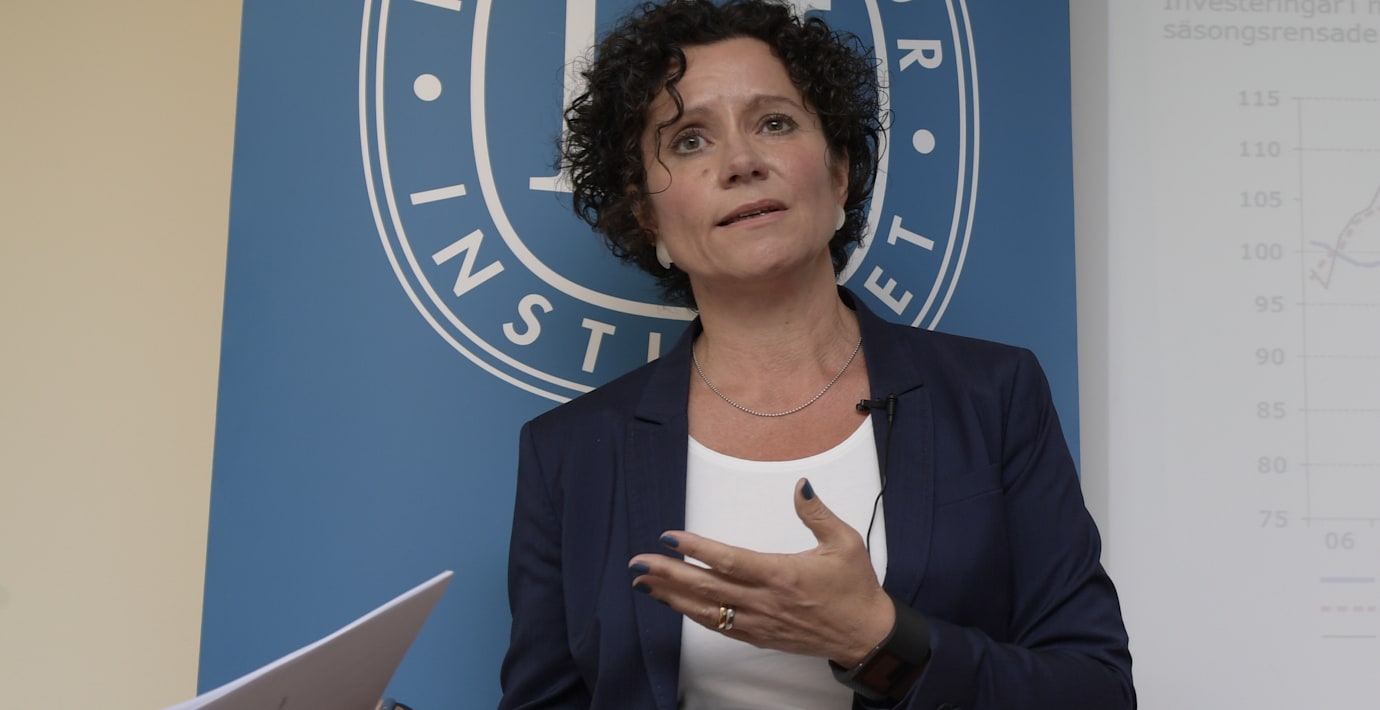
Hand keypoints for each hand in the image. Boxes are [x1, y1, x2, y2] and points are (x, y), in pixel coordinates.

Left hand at [629, 478, 894, 665]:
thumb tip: (801, 484)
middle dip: (668, 574)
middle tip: (638, 564)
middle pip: (707, 587)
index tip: (668, 538)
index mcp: (783, 575)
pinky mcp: (760, 636)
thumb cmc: (856, 588)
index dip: (697, 550)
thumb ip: (817, 513)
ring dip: (672, 596)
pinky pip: (719, 626)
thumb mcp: (846, 543)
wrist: (866, 636)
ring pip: (706, 610)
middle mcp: (766, 601)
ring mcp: (760, 622)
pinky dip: (693, 615)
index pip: (730, 561)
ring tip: (643, 583)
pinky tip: (675, 604)